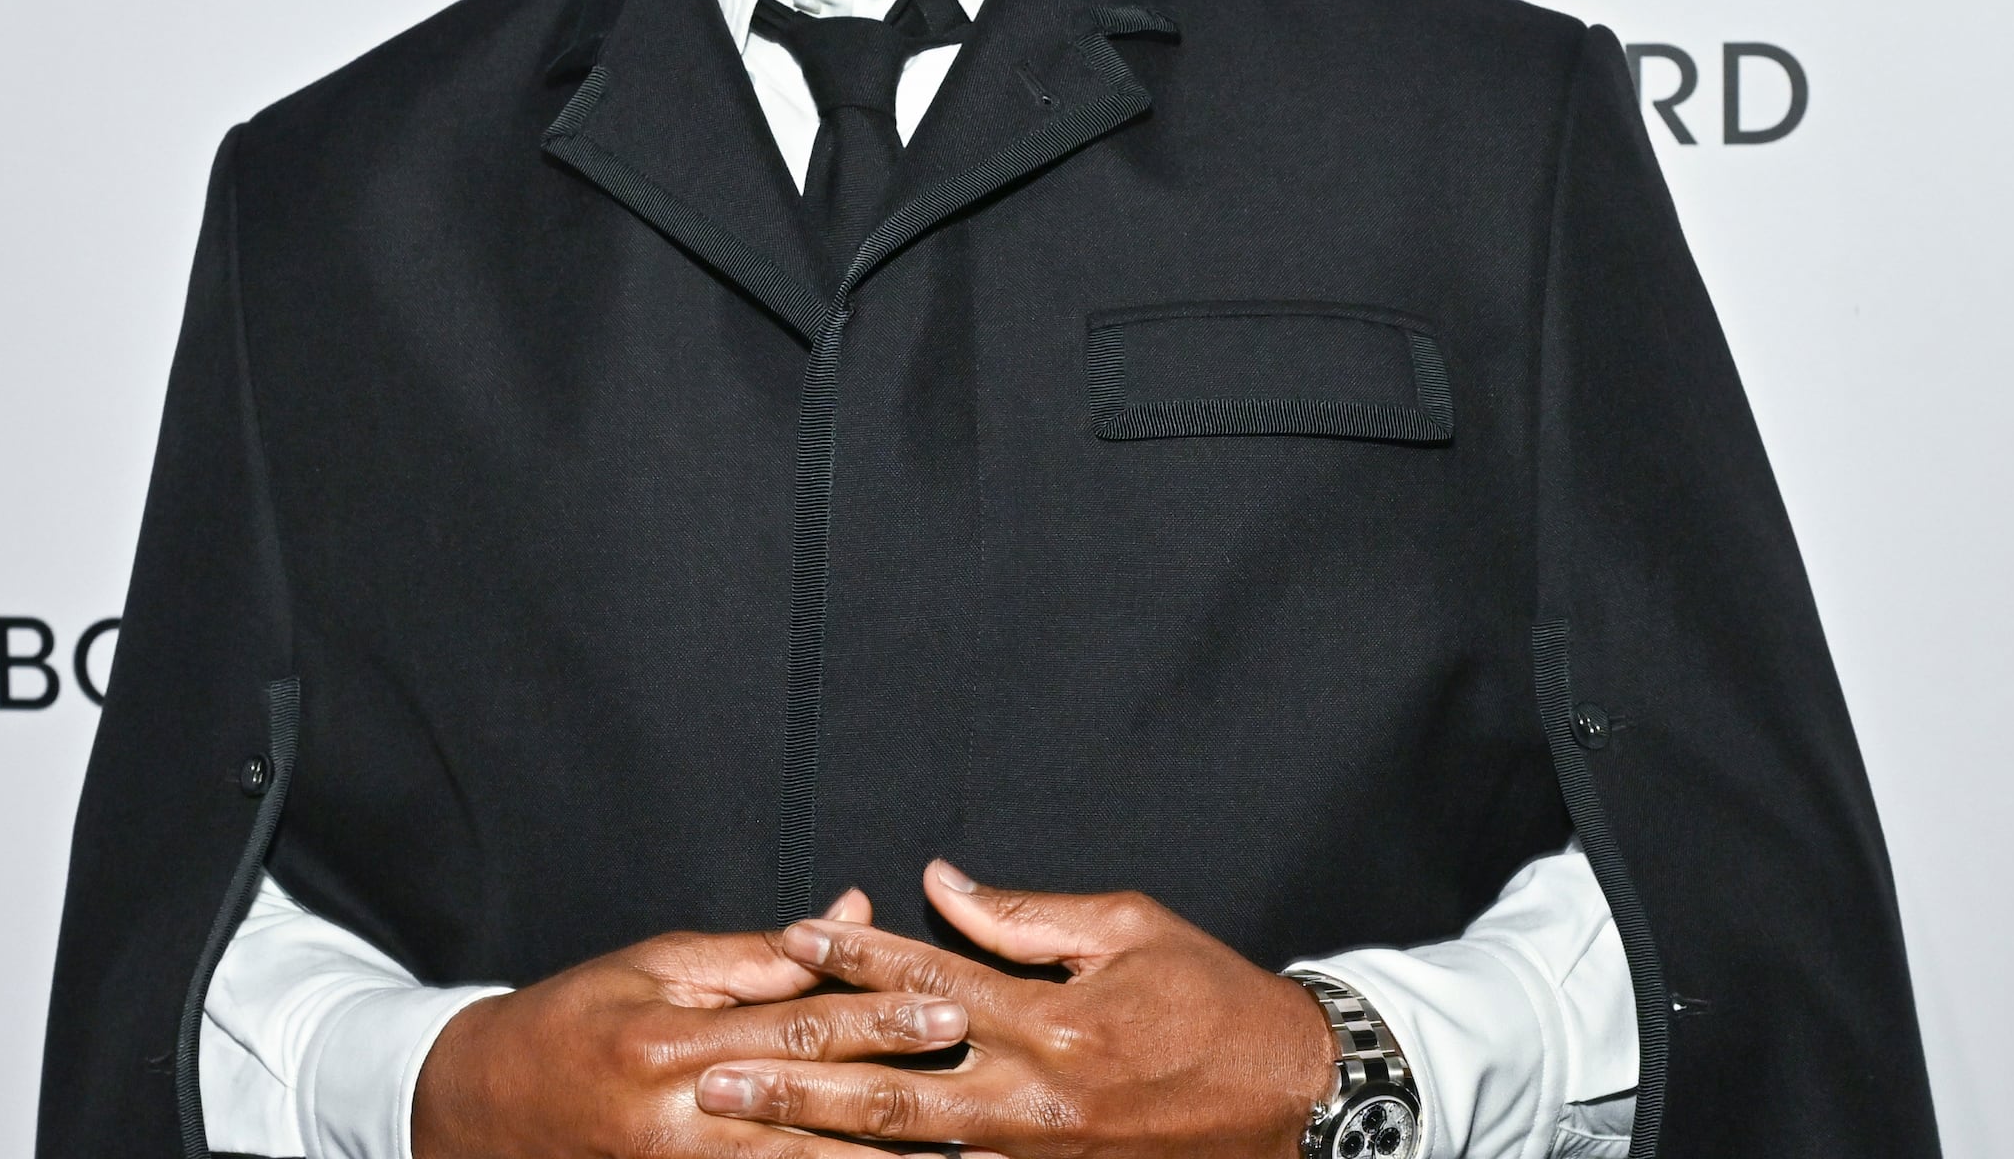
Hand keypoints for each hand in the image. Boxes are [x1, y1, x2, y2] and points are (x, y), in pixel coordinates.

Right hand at [413, 890, 968, 1158]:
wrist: (482, 1109)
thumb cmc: (575, 1019)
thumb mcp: (658, 965)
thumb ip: (760, 952)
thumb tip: (851, 912)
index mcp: (675, 1042)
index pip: (798, 1027)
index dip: (878, 1020)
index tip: (948, 1011)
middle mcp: (684, 1118)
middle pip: (814, 1116)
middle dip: (904, 1114)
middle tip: (986, 1115)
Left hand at [694, 859, 1333, 1158]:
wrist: (1301, 1102)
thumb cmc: (1218, 1002)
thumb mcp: (1131, 929)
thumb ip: (1028, 916)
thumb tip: (943, 882)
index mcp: (1053, 1023)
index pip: (929, 980)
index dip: (855, 954)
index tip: (791, 936)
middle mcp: (1036, 1102)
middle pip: (890, 1092)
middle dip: (794, 1085)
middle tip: (712, 1080)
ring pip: (912, 1156)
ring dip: (823, 1146)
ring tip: (745, 1136)